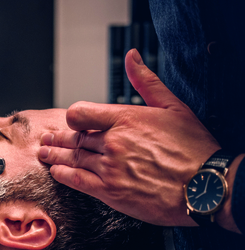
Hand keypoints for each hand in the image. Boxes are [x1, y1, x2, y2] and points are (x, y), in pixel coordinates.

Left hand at [39, 49, 223, 227]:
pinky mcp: (110, 192)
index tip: (71, 122)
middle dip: (58, 137)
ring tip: (44, 152)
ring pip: (73, 157)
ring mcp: (109, 167)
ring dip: (55, 155)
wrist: (205, 186)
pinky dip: (63, 175)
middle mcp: (113, 142)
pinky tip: (55, 171)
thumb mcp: (173, 106)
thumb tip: (131, 57)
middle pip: (75, 137)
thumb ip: (146, 82)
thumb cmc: (194, 147)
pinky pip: (77, 180)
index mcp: (125, 119)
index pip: (81, 113)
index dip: (73, 117)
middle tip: (48, 138)